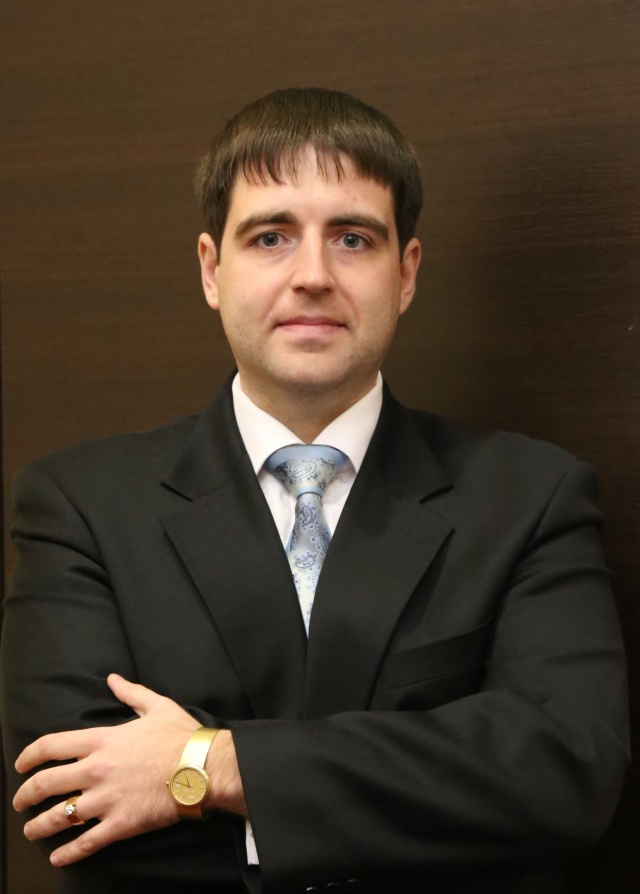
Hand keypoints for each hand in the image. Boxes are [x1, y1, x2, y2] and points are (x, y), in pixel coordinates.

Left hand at [12, 674, 240, 865]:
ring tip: (32, 831)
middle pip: (46, 783)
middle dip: (26, 795)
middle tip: (20, 802)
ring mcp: (106, 799)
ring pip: (60, 817)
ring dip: (39, 827)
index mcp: (102, 740)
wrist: (204, 767)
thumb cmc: (181, 736)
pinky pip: (86, 843)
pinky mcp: (120, 824)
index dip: (29, 756)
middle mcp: (96, 770)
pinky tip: (57, 857)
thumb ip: (131, 693)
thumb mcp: (157, 706)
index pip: (51, 746)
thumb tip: (113, 679)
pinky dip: (67, 853)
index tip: (20, 765)